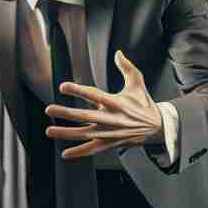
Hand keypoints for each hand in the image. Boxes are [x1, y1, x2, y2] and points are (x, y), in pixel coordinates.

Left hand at [44, 51, 163, 158]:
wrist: (158, 128)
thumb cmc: (144, 103)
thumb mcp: (138, 82)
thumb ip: (127, 67)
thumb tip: (118, 53)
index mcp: (116, 103)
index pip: (94, 95)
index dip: (78, 90)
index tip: (63, 86)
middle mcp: (111, 119)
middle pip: (85, 116)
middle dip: (66, 113)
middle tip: (49, 109)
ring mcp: (110, 133)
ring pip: (84, 134)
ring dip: (66, 133)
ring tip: (49, 130)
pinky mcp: (111, 144)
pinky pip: (93, 150)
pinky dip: (79, 153)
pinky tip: (65, 154)